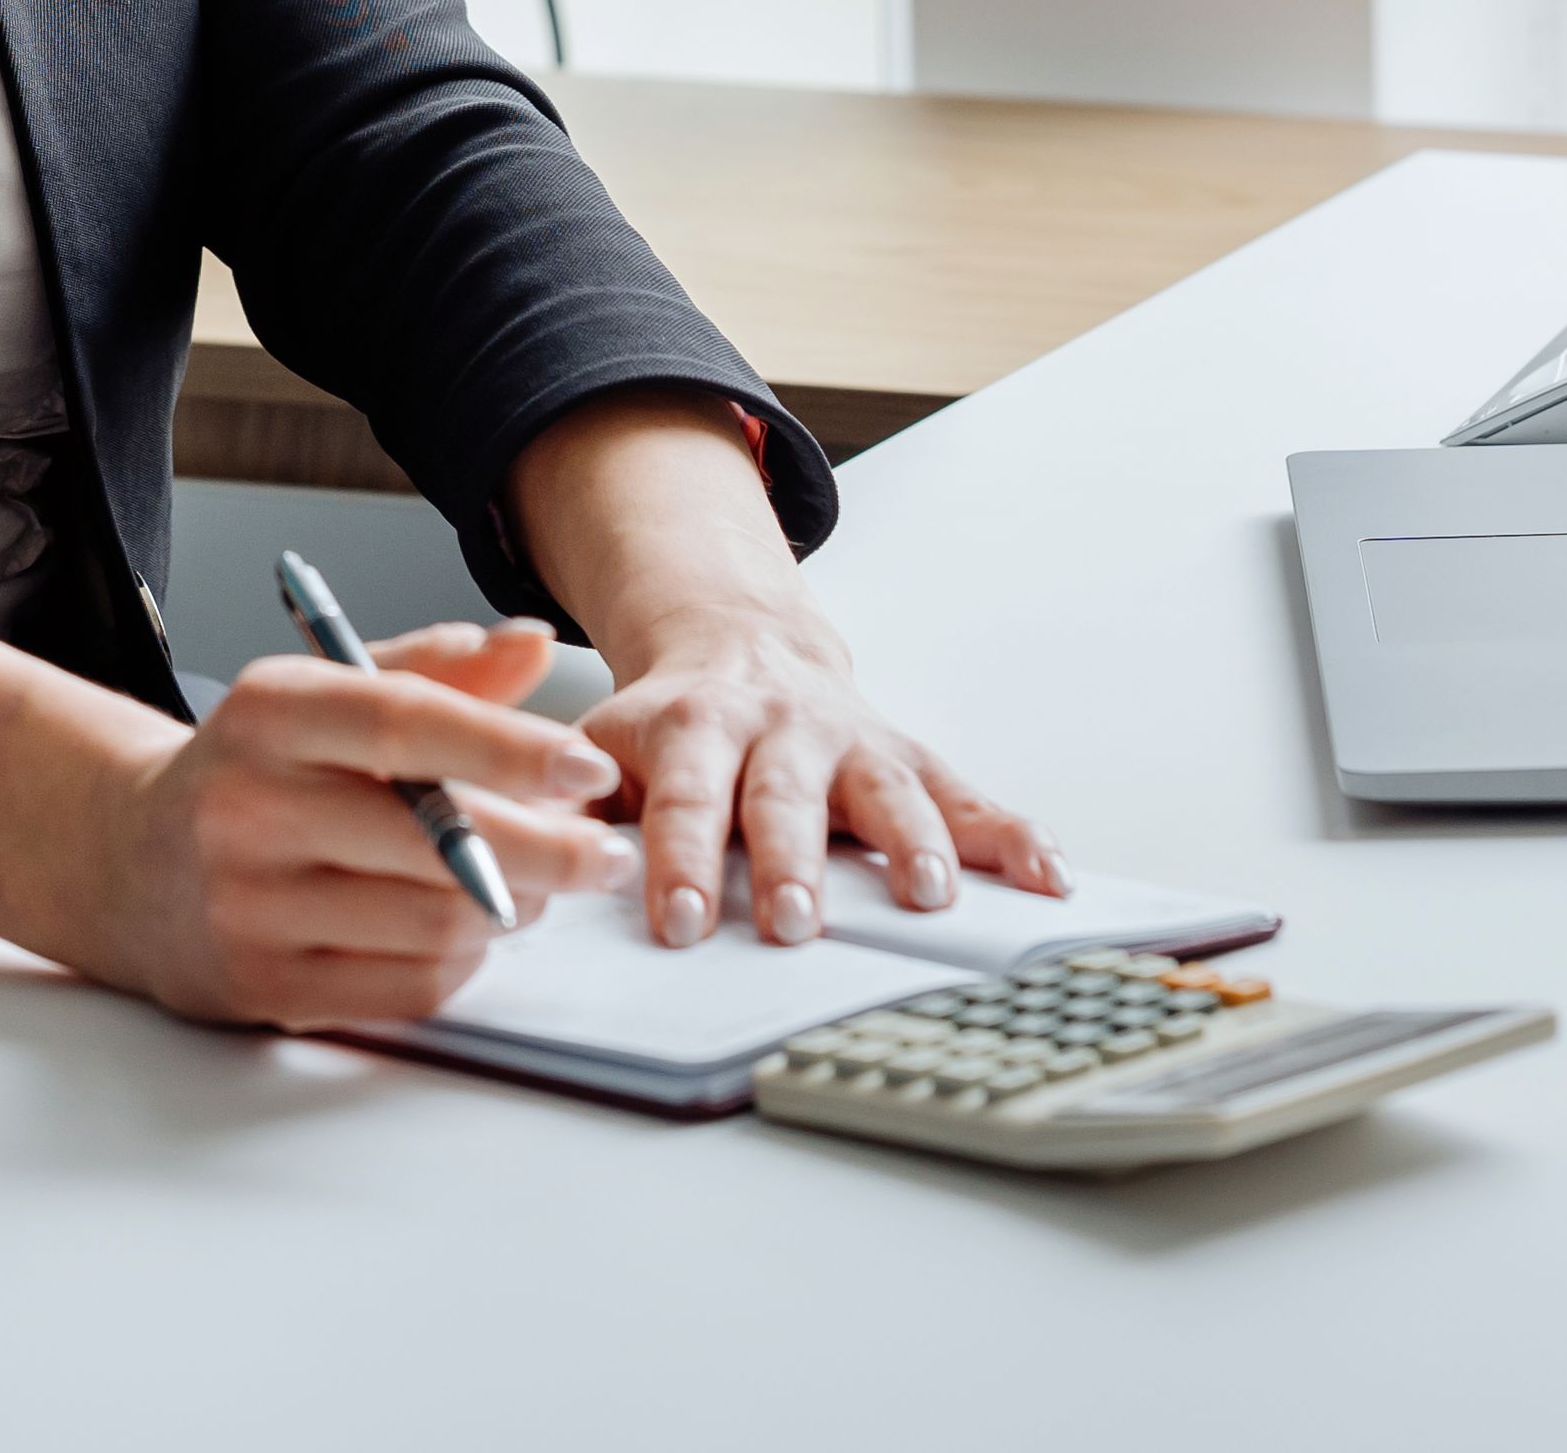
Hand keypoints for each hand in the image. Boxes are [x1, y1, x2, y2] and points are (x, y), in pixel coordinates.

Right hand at [75, 617, 636, 1026]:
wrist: (128, 863)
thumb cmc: (254, 770)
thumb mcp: (327, 693)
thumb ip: (437, 671)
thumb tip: (533, 644)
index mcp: (266, 713)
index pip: (403, 722)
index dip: (511, 747)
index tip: (589, 767)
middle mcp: (247, 807)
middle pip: (433, 840)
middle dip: (547, 851)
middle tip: (605, 851)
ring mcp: (249, 906)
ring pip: (432, 920)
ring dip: (511, 907)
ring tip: (537, 885)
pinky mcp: (263, 987)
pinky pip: (406, 986)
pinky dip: (460, 960)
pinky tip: (467, 928)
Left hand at [578, 605, 1064, 948]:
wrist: (736, 642)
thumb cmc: (667, 726)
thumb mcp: (598, 749)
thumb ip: (565, 807)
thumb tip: (519, 873)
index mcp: (691, 727)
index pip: (683, 800)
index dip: (680, 859)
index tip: (679, 922)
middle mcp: (778, 728)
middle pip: (785, 797)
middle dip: (790, 860)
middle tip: (792, 922)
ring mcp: (851, 739)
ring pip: (886, 789)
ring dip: (910, 842)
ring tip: (930, 896)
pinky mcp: (908, 755)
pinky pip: (966, 794)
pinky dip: (1011, 833)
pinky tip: (1047, 873)